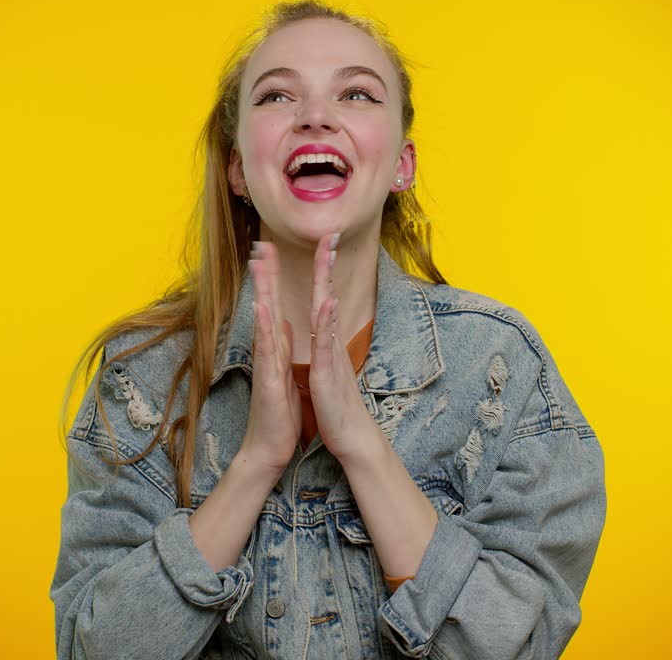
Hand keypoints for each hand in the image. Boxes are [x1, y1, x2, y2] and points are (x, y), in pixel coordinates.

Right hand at [239, 240, 300, 474]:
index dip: (274, 278)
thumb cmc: (278, 411)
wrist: (269, 447)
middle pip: (265, 305)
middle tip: (262, 244)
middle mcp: (267, 351)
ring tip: (259, 265)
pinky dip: (265, 328)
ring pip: (263, 321)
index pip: (274, 305)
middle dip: (265, 274)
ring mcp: (264, 364)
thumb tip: (279, 320)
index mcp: (275, 348)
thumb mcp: (283, 370)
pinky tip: (262, 309)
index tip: (272, 250)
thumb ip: (279, 343)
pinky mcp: (267, 380)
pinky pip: (267, 351)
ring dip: (261, 292)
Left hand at [309, 232, 383, 466]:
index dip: (320, 271)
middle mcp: (331, 343)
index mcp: (326, 342)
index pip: (322, 299)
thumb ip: (323, 346)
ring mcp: (332, 356)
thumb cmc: (337, 406)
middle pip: (328, 296)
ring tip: (324, 255)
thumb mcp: (326, 370)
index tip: (321, 242)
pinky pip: (326, 344)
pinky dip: (326, 322)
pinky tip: (327, 302)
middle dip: (325, 264)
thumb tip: (322, 326)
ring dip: (324, 283)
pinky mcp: (329, 373)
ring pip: (327, 313)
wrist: (351, 438)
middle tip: (327, 233)